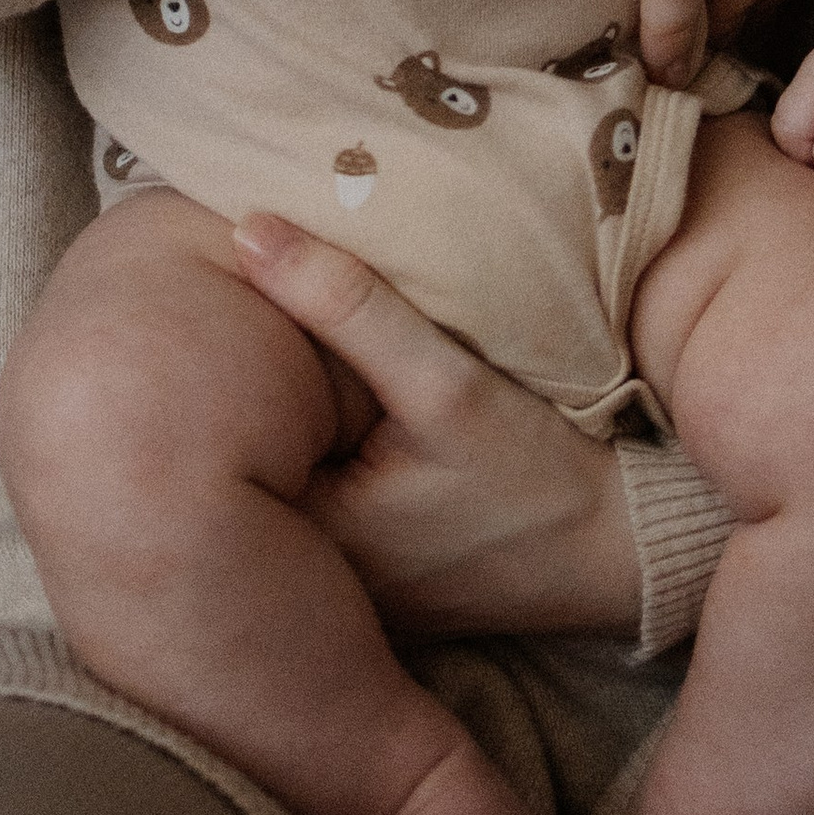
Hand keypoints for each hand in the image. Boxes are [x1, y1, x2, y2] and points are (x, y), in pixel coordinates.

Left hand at [234, 214, 641, 635]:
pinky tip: (306, 394)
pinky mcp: (361, 571)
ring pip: (263, 479)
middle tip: (207, 308)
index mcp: (307, 541)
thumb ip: (347, 306)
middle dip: (220, 390)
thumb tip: (248, 230)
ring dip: (258, 416)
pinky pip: (302, 493)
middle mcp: (302, 579)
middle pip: (228, 463)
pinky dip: (298, 443)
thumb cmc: (542, 473)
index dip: (197, 366)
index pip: (208, 441)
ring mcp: (331, 584)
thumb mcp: (447, 381)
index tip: (192, 299)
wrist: (621, 549)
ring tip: (244, 340)